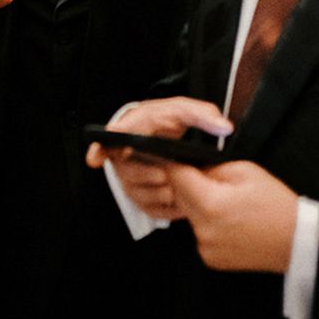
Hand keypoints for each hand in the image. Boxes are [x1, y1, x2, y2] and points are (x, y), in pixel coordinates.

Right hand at [85, 97, 231, 219]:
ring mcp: (131, 176)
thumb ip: (203, 115)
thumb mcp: (186, 110)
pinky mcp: (141, 194)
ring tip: (175, 186)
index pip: (109, 138)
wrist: (169, 133)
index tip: (95, 158)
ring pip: (136, 192)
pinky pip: (149, 207)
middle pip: (126, 171)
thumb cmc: (170, 119)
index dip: (100, 149)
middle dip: (146, 174)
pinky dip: (166, 207)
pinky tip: (180, 201)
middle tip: (163, 173)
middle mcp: (125, 153)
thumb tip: (223, 127)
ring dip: (158, 192)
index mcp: (132, 128)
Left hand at [168, 160, 296, 272]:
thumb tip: (192, 168)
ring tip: (225, 201)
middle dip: (188, 184)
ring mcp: (206, 247)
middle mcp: (204, 229)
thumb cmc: (275, 203)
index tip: (181, 159)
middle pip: (178, 196)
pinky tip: (228, 220)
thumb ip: (211, 167)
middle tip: (210, 179)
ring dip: (198, 204)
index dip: (177, 164)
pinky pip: (200, 232)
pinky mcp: (211, 259)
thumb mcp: (244, 170)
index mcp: (210, 203)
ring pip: (188, 214)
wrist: (296, 240)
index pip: (176, 177)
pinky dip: (207, 223)